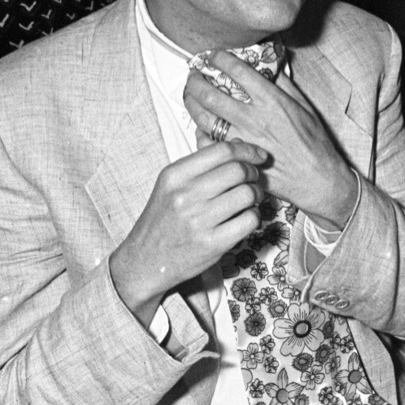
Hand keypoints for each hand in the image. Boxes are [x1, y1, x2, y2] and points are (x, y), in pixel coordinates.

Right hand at [110, 141, 266, 323]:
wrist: (145, 262)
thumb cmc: (162, 221)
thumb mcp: (171, 186)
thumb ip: (202, 163)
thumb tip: (238, 143)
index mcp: (174, 175)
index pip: (221, 151)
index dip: (247, 151)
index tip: (258, 156)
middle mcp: (185, 195)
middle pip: (238, 171)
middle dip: (253, 173)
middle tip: (253, 179)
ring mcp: (198, 221)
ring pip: (247, 194)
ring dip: (256, 194)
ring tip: (250, 199)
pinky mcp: (212, 244)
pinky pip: (249, 220)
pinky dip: (254, 216)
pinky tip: (245, 217)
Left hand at [183, 51, 357, 229]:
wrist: (317, 178)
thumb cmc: (314, 144)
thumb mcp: (304, 106)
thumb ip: (284, 85)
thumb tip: (270, 67)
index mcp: (271, 101)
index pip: (237, 70)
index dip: (219, 58)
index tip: (213, 56)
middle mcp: (253, 118)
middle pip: (210, 93)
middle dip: (196, 80)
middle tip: (194, 75)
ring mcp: (242, 140)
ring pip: (203, 118)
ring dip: (191, 104)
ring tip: (190, 96)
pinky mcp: (237, 159)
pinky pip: (208, 144)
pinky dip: (199, 133)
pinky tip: (199, 126)